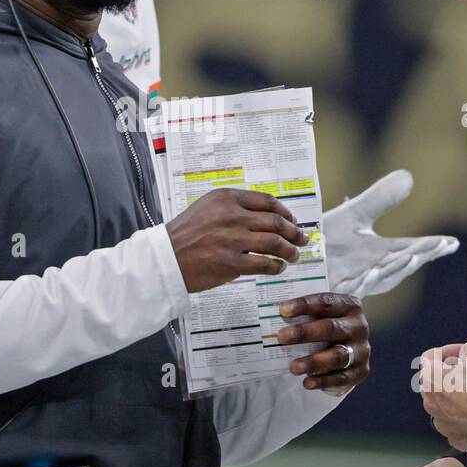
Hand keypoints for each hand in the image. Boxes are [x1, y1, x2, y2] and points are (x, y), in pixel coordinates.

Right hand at [167, 188, 308, 292]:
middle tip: (302, 239)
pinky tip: (278, 268)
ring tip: (294, 255)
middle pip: (276, 222)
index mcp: (227, 198)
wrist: (165, 258)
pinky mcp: (232, 263)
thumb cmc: (184, 234)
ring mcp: (233, 240)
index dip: (285, 212)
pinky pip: (264, 264)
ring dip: (290, 251)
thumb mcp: (206, 207)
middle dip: (294, 232)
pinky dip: (276, 267)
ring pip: (275, 243)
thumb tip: (264, 217)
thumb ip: (233, 208)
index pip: (267, 201)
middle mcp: (232, 216)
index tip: (292, 220)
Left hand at [275, 292, 368, 394]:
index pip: (326, 302)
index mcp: (349, 305)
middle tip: (281, 337)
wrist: (347, 347)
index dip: (304, 305)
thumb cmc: (325, 325)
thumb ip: (302, 313)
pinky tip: (307, 382)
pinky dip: (324, 381)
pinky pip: (342, 377)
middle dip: (305, 333)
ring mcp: (362, 349)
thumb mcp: (319, 314)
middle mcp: (359, 326)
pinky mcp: (361, 370)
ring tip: (293, 367)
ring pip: (338, 356)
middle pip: (331, 328)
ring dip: (314, 361)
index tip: (282, 310)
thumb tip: (268, 313)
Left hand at [322, 170, 458, 298]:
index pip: (414, 249)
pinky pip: (353, 287)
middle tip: (439, 246)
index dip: (433, 247)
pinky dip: (365, 280)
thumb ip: (380, 199)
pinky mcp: (337, 290)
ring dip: (397, 267)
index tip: (452, 242)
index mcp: (382, 253)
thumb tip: (408, 177)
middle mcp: (374, 269)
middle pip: (403, 263)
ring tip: (413, 255)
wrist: (296, 257)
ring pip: (383, 277)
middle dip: (421, 255)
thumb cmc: (326, 238)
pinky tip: (373, 270)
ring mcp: (357, 282)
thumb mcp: (355, 214)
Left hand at [419, 341, 466, 451]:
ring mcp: (442, 423)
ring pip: (442, 407)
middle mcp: (431, 403)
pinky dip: (463, 419)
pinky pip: (455, 426)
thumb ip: (465, 355)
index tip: (460, 352)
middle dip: (447, 375)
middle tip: (466, 371)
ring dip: (453, 398)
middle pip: (432, 383)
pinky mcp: (456, 438)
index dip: (447, 351)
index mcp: (431, 380)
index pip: (429, 358)